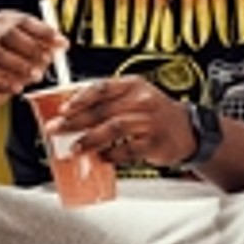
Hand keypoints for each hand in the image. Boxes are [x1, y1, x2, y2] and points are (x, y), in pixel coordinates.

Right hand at [0, 10, 67, 108]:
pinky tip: (17, 89)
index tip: (60, 42)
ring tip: (36, 78)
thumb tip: (62, 44)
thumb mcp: (29, 53)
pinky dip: (3, 83)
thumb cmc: (12, 64)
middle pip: (6, 34)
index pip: (22, 20)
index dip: (42, 30)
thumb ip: (44, 47)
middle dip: (30, 48)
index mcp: (2, 23)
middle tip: (48, 61)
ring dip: (19, 65)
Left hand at [48, 75, 188, 169]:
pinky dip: (111, 155)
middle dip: (74, 122)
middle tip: (55, 130)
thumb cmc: (154, 114)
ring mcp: (150, 121)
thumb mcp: (134, 98)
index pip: (101, 88)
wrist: (188, 131)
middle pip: (102, 110)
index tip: (62, 109)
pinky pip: (128, 149)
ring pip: (113, 128)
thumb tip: (70, 114)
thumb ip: (107, 103)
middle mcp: (142, 100)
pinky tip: (102, 158)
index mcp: (132, 85)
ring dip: (90, 140)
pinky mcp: (155, 142)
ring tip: (74, 148)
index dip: (79, 99)